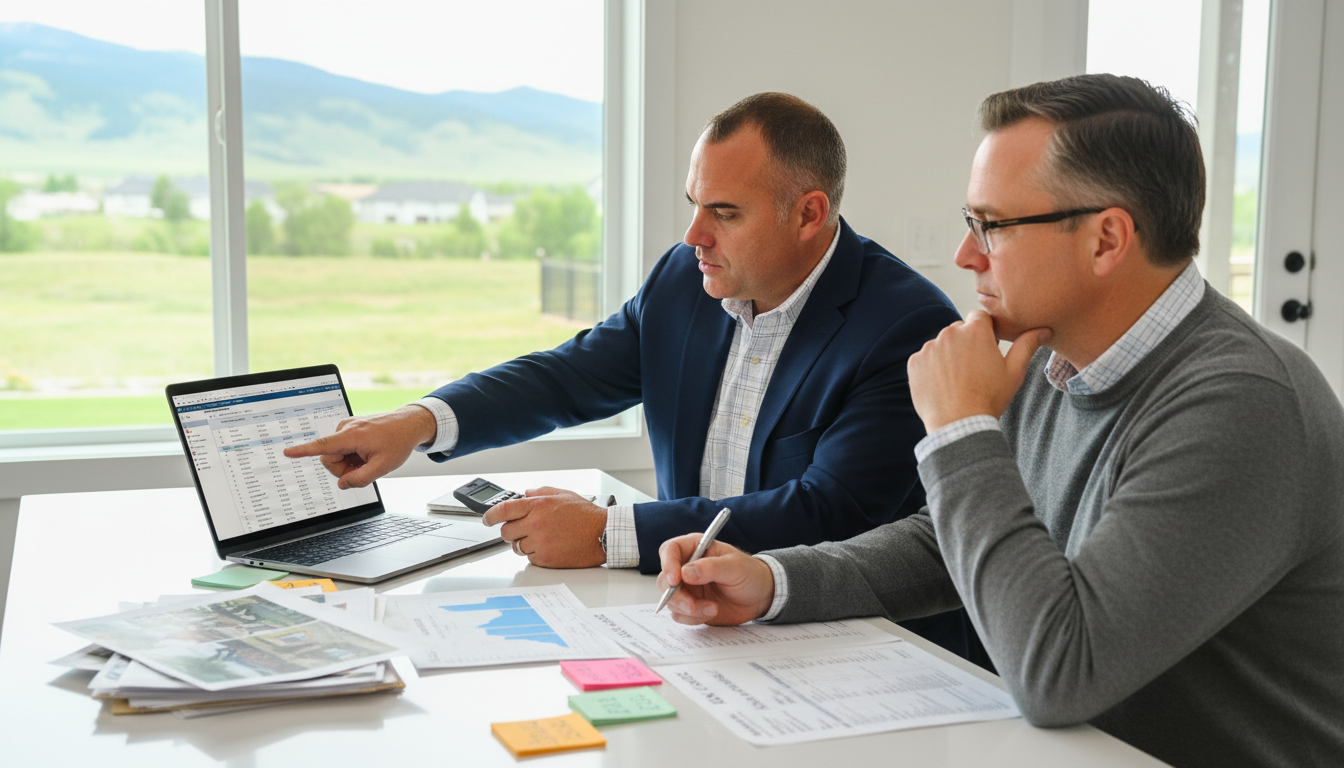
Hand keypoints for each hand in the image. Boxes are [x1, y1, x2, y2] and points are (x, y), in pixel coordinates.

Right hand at [281, 405, 436, 489]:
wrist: (408, 424)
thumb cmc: (398, 442)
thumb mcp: (383, 467)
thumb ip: (361, 479)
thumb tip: (342, 484)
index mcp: (352, 436)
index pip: (323, 445)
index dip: (303, 451)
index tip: (287, 452)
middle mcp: (346, 429)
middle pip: (328, 458)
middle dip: (342, 469)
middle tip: (363, 468)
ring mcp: (346, 428)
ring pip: (334, 455)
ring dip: (348, 462)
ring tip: (367, 458)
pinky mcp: (348, 429)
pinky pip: (341, 448)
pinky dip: (351, 455)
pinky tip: (366, 452)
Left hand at [482, 487, 606, 568]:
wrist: (603, 534)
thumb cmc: (586, 515)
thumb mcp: (563, 494)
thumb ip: (540, 492)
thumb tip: (525, 494)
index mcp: (538, 505)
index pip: (503, 510)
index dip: (490, 516)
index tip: (487, 519)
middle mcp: (536, 524)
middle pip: (506, 532)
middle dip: (512, 531)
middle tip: (523, 530)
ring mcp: (540, 543)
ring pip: (518, 547)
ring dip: (525, 543)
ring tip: (543, 538)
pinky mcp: (546, 559)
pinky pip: (530, 559)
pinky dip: (537, 554)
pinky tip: (551, 547)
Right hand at [655, 535, 774, 625]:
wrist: (760, 597)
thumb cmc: (750, 574)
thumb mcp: (734, 567)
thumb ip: (710, 568)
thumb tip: (685, 573)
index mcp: (695, 548)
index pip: (670, 550)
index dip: (668, 564)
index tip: (675, 580)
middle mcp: (686, 567)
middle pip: (664, 579)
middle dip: (676, 595)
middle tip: (692, 605)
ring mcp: (687, 588)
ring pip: (670, 600)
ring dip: (688, 609)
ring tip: (712, 608)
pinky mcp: (691, 606)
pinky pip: (680, 615)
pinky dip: (693, 618)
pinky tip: (711, 612)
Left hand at [907, 310, 1051, 432]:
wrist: (958, 425)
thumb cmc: (990, 398)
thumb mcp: (1014, 372)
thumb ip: (1027, 344)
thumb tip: (1045, 329)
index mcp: (975, 330)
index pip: (980, 317)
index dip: (985, 332)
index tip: (988, 350)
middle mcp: (949, 332)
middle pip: (959, 330)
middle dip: (966, 343)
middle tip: (974, 369)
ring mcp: (929, 347)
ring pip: (941, 344)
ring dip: (948, 355)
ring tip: (958, 380)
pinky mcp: (915, 362)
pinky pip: (925, 359)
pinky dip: (932, 368)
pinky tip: (942, 385)